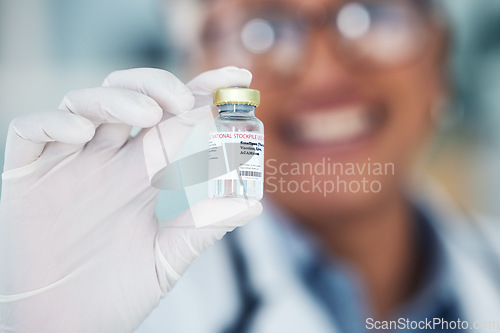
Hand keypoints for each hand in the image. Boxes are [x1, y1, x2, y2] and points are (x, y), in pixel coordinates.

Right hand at [0, 67, 261, 332]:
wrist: (65, 329)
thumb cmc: (115, 293)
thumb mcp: (168, 257)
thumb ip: (204, 226)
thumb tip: (254, 203)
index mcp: (142, 175)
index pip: (174, 120)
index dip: (204, 94)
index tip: (238, 79)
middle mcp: (107, 162)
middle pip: (131, 99)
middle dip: (159, 87)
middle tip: (184, 101)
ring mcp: (67, 165)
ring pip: (84, 104)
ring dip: (116, 99)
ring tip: (147, 116)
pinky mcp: (27, 177)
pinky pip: (31, 131)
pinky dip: (55, 123)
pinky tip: (83, 134)